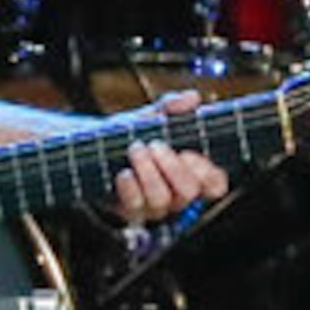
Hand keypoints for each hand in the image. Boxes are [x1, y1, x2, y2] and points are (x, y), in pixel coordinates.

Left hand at [112, 101, 225, 224]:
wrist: (94, 148)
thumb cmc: (129, 135)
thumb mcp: (150, 118)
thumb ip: (171, 107)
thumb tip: (192, 98)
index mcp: (190, 173)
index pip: (215, 185)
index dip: (208, 173)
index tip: (190, 153)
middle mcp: (176, 194)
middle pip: (189, 192)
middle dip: (173, 167)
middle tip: (156, 145)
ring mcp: (154, 206)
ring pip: (162, 200)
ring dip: (148, 171)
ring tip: (136, 148)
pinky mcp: (131, 211)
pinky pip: (136, 206)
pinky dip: (130, 186)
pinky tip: (124, 172)